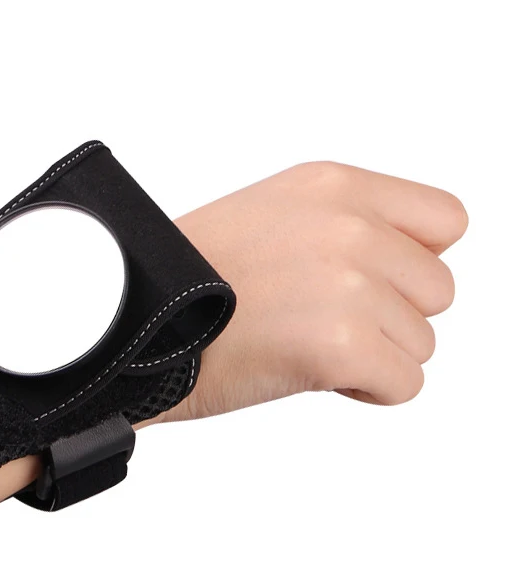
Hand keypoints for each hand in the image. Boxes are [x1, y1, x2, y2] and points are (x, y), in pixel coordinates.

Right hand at [157, 161, 467, 423]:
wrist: (130, 322)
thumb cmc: (188, 281)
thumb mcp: (272, 216)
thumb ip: (346, 228)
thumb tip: (411, 268)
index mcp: (333, 186)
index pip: (446, 222)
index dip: (411, 263)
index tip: (370, 285)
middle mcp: (349, 227)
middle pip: (437, 291)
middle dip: (388, 316)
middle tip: (320, 322)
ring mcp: (348, 285)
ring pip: (421, 343)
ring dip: (371, 355)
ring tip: (300, 344)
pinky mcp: (340, 346)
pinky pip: (405, 386)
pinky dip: (364, 390)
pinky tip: (305, 372)